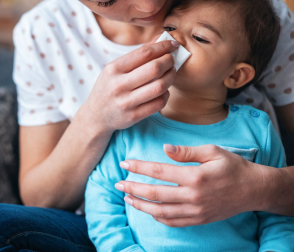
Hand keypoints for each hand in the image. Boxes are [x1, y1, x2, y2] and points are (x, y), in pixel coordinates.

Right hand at [79, 38, 178, 133]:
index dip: (163, 46)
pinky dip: (166, 94)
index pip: (144, 53)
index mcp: (114, 69)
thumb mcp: (115, 69)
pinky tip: (164, 90)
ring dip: (171, 78)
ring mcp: (126, 102)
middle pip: (155, 68)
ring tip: (171, 73)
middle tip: (172, 60)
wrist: (96, 116)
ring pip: (159, 87)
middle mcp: (119, 85)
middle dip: (169, 61)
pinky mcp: (133, 116)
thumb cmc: (108, 88)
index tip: (173, 45)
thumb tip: (160, 39)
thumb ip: (137, 55)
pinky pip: (159, 103)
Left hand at [115, 144, 265, 226]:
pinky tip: (149, 211)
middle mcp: (193, 196)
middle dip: (132, 188)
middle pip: (155, 194)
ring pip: (161, 212)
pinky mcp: (199, 220)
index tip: (124, 163)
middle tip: (118, 184)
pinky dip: (158, 217)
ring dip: (141, 205)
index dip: (139, 167)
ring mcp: (196, 210)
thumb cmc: (232, 166)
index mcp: (195, 176)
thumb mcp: (212, 151)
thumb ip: (186, 151)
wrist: (253, 189)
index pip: (159, 171)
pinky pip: (173, 222)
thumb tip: (164, 148)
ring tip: (127, 198)